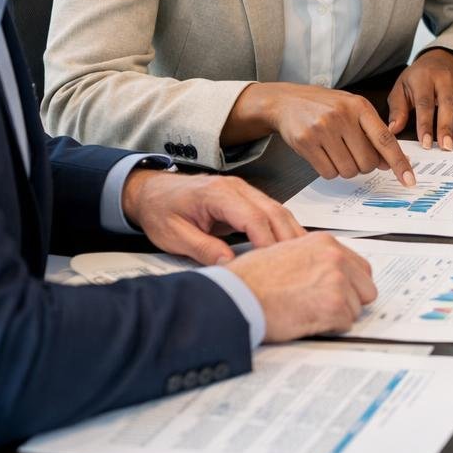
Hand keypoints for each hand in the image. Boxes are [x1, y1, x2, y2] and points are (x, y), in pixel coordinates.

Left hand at [121, 169, 306, 265]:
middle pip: (274, 211)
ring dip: (290, 233)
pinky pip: (272, 211)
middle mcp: (236, 187)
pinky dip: (283, 228)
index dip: (267, 241)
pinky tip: (289, 246)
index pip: (253, 217)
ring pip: (278, 210)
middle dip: (288, 238)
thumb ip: (203, 249)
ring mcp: (244, 190)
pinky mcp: (247, 198)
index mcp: (217, 193)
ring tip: (301, 258)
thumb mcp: (174, 236)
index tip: (274, 264)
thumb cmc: (160, 210)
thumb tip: (230, 265)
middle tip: (299, 264)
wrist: (151, 192)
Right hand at [226, 233, 377, 342]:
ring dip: (336, 316)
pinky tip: (306, 321)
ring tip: (307, 312)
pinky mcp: (334, 306)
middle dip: (349, 301)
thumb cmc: (250, 278)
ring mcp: (337, 281)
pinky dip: (328, 328)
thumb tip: (330, 272)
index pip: (360, 268)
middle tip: (324, 308)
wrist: (236, 296)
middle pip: (366, 289)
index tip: (341, 293)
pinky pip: (345, 325)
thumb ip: (314, 259)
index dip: (350, 285)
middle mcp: (335, 258)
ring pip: (356, 309)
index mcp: (324, 243)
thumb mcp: (286, 253)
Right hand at [236, 82, 412, 182]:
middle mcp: (343, 116)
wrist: (286, 101)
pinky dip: (329, 170)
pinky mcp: (306, 142)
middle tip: (353, 154)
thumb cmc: (325, 107)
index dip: (399, 162)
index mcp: (360, 107)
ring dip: (346, 169)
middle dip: (364, 166)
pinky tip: (323, 154)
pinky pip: (328, 172)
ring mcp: (323, 129)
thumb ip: (373, 133)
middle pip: (367, 162)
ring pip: (348, 170)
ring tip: (336, 151)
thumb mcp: (353, 110)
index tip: (409, 179)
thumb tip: (390, 163)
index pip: (385, 139)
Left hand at [390, 49, 452, 150]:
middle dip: (447, 126)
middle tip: (446, 146)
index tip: (425, 142)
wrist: (436, 62)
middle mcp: (445, 80)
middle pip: (448, 104)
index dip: (425, 124)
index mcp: (424, 78)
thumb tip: (393, 129)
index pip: (425, 102)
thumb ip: (397, 109)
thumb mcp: (400, 89)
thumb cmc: (415, 80)